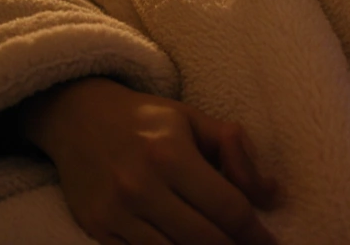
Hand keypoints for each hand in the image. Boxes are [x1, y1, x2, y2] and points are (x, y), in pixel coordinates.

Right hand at [20, 77, 278, 244]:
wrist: (77, 118)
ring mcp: (115, 213)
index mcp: (170, 154)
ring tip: (221, 244)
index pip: (227, 208)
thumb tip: (272, 193)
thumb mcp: (194, 119)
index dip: (255, 232)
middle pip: (205, 239)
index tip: (270, 242)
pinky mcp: (97, 230)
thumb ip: (236, 151)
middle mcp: (141, 187)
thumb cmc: (146, 119)